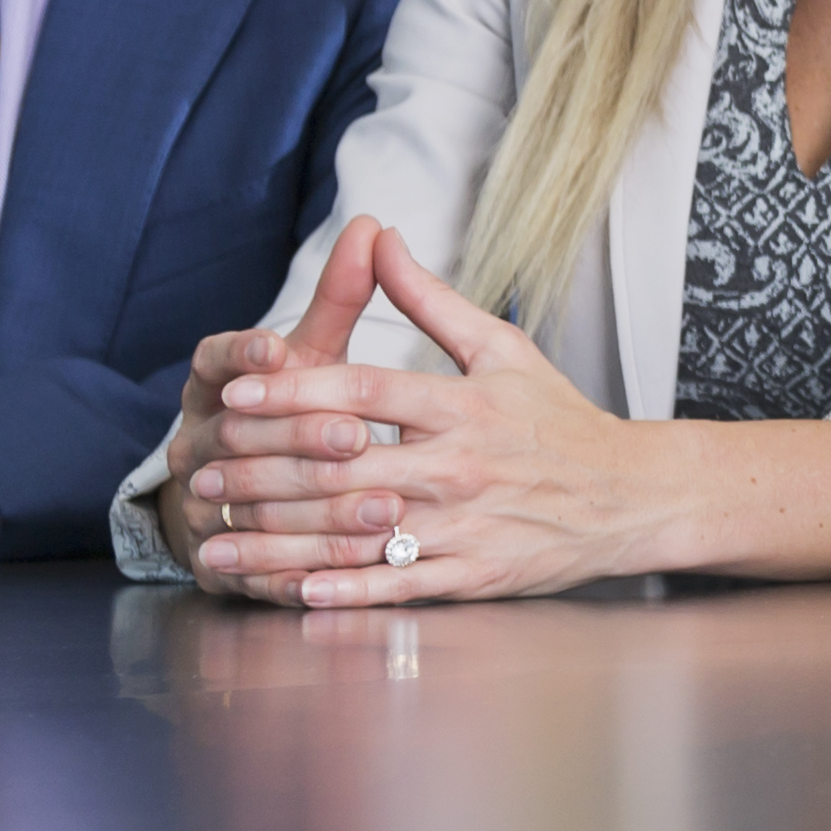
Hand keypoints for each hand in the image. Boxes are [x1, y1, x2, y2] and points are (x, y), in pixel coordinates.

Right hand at [147, 214, 397, 578]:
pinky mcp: (221, 561)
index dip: (242, 356)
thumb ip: (340, 298)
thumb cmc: (293, 409)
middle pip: (239, 437)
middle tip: (359, 435)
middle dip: (300, 437)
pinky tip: (358, 569)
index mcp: (211, 388)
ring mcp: (201, 505)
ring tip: (386, 507)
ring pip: (255, 505)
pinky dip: (309, 569)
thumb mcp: (312, 355)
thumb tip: (375, 224)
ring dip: (319, 510)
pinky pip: (261, 568)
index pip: (212, 361)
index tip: (279, 348)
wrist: (240, 500)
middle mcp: (196, 444)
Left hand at [181, 231, 662, 607]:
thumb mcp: (504, 348)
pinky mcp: (473, 575)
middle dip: (258, 471)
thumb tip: (381, 238)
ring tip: (214, 542)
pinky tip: (289, 592)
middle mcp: (458, 464)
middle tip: (199, 472)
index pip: (361, 393)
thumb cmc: (560, 420)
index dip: (290, 394)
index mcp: (462, 404)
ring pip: (354, 533)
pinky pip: (396, 586)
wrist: (632, 495)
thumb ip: (433, 299)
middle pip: (339, 466)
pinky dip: (342, 591)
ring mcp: (465, 524)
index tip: (231, 398)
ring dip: (276, 542)